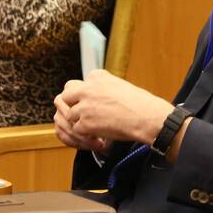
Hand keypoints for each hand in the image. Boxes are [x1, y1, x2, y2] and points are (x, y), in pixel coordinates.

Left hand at [53, 70, 174, 148]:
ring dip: (79, 121)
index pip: (77, 84)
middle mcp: (87, 88)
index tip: (90, 103)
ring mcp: (85, 106)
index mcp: (96, 76)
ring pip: (70, 114)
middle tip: (83, 115)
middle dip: (72, 106)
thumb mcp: (119, 85)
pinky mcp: (85, 123)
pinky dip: (85, 134)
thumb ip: (102, 88)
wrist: (146, 116)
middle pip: (66, 96)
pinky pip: (76, 129)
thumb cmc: (139, 102)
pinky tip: (96, 135)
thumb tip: (96, 96)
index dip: (81, 96)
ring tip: (93, 127)